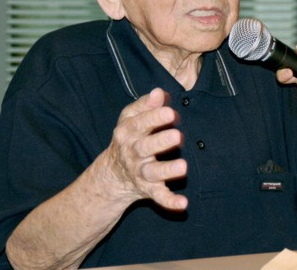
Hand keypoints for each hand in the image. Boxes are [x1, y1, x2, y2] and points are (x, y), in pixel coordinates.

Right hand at [104, 88, 187, 210]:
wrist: (113, 174)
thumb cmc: (129, 137)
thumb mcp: (131, 118)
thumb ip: (146, 105)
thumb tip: (159, 92)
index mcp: (128, 132)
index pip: (140, 123)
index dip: (155, 117)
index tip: (170, 112)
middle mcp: (133, 153)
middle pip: (145, 147)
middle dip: (161, 142)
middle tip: (178, 136)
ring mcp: (140, 172)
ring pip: (153, 173)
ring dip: (168, 170)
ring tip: (183, 167)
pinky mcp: (148, 189)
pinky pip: (159, 196)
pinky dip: (170, 201)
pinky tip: (183, 204)